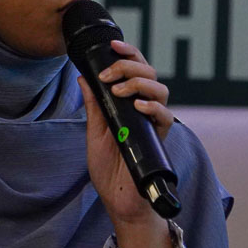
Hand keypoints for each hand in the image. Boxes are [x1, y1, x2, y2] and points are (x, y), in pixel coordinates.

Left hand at [77, 38, 172, 226]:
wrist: (120, 202)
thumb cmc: (109, 170)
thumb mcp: (94, 133)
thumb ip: (93, 106)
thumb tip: (83, 76)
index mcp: (128, 104)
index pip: (135, 70)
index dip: (128, 54)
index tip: (114, 45)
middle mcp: (144, 110)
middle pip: (149, 73)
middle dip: (129, 66)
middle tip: (109, 74)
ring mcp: (153, 123)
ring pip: (160, 90)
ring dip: (139, 83)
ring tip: (120, 91)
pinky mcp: (159, 139)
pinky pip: (164, 117)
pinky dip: (152, 107)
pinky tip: (138, 107)